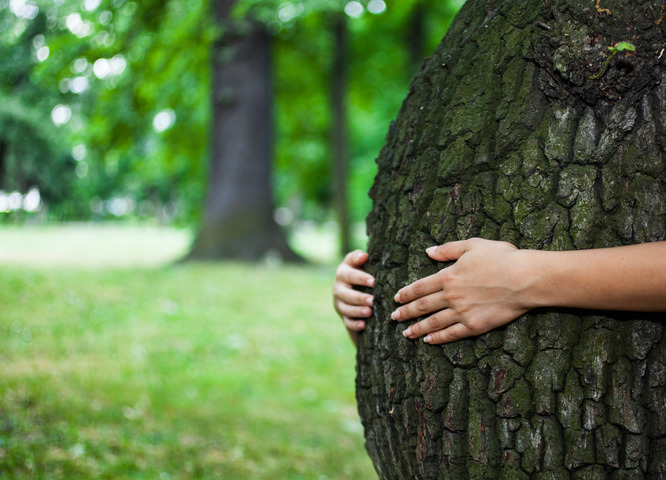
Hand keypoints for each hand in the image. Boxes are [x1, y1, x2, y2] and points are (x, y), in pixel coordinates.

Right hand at [333, 250, 374, 343]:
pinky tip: (363, 325)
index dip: (360, 278)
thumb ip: (358, 257)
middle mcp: (338, 288)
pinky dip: (354, 324)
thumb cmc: (361, 271)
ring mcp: (339, 303)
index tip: (373, 281)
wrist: (355, 287)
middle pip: (346, 294)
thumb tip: (364, 256)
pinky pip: (347, 322)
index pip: (349, 275)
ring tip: (369, 312)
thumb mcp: (358, 263)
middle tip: (373, 300)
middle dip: (359, 298)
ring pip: (345, 309)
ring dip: (357, 311)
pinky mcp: (343, 316)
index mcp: (342, 273)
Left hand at [392, 238, 532, 343]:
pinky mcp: (475, 326)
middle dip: (406, 312)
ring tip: (406, 333)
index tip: (396, 298)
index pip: (420, 287)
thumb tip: (428, 251)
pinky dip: (438, 338)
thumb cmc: (502, 258)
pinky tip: (429, 340)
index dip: (406, 294)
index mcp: (448, 276)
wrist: (525, 279)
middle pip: (422, 306)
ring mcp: (462, 313)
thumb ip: (448, 249)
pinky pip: (451, 334)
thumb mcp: (472, 245)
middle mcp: (451, 296)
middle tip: (394, 318)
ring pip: (433, 322)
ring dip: (417, 328)